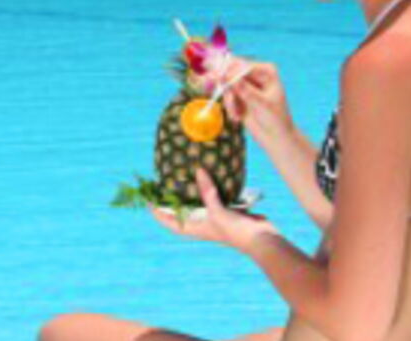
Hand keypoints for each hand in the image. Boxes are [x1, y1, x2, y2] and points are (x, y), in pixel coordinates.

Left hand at [152, 169, 278, 254]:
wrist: (262, 239)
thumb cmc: (235, 231)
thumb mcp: (218, 211)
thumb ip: (207, 191)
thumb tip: (198, 171)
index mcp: (195, 228)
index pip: (170, 222)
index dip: (158, 213)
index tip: (148, 201)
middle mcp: (203, 223)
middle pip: (182, 211)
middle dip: (173, 200)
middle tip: (164, 183)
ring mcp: (216, 217)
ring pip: (199, 204)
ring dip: (192, 193)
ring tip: (183, 177)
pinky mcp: (228, 212)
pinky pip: (216, 199)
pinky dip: (212, 189)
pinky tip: (211, 177)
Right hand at [222, 61, 296, 151]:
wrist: (275, 137)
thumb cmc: (276, 119)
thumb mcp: (261, 104)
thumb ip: (245, 89)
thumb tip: (227, 75)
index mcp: (266, 71)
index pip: (243, 66)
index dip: (228, 71)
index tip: (218, 78)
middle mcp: (255, 74)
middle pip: (231, 71)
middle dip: (225, 85)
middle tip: (214, 89)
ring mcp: (246, 84)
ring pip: (227, 85)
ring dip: (229, 101)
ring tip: (237, 115)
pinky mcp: (239, 95)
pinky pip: (226, 96)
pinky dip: (229, 107)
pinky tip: (237, 117)